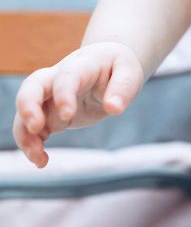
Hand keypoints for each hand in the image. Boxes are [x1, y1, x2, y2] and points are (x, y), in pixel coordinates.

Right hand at [13, 42, 143, 167]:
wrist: (106, 66)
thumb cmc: (117, 67)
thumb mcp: (129, 71)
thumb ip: (123, 87)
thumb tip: (114, 108)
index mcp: (82, 65)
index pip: (67, 75)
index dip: (64, 93)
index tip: (68, 115)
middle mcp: (59, 78)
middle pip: (32, 86)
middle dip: (27, 106)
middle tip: (35, 127)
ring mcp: (50, 96)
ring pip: (26, 111)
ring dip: (26, 134)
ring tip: (38, 156)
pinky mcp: (49, 114)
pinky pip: (31, 128)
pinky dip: (32, 144)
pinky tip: (42, 160)